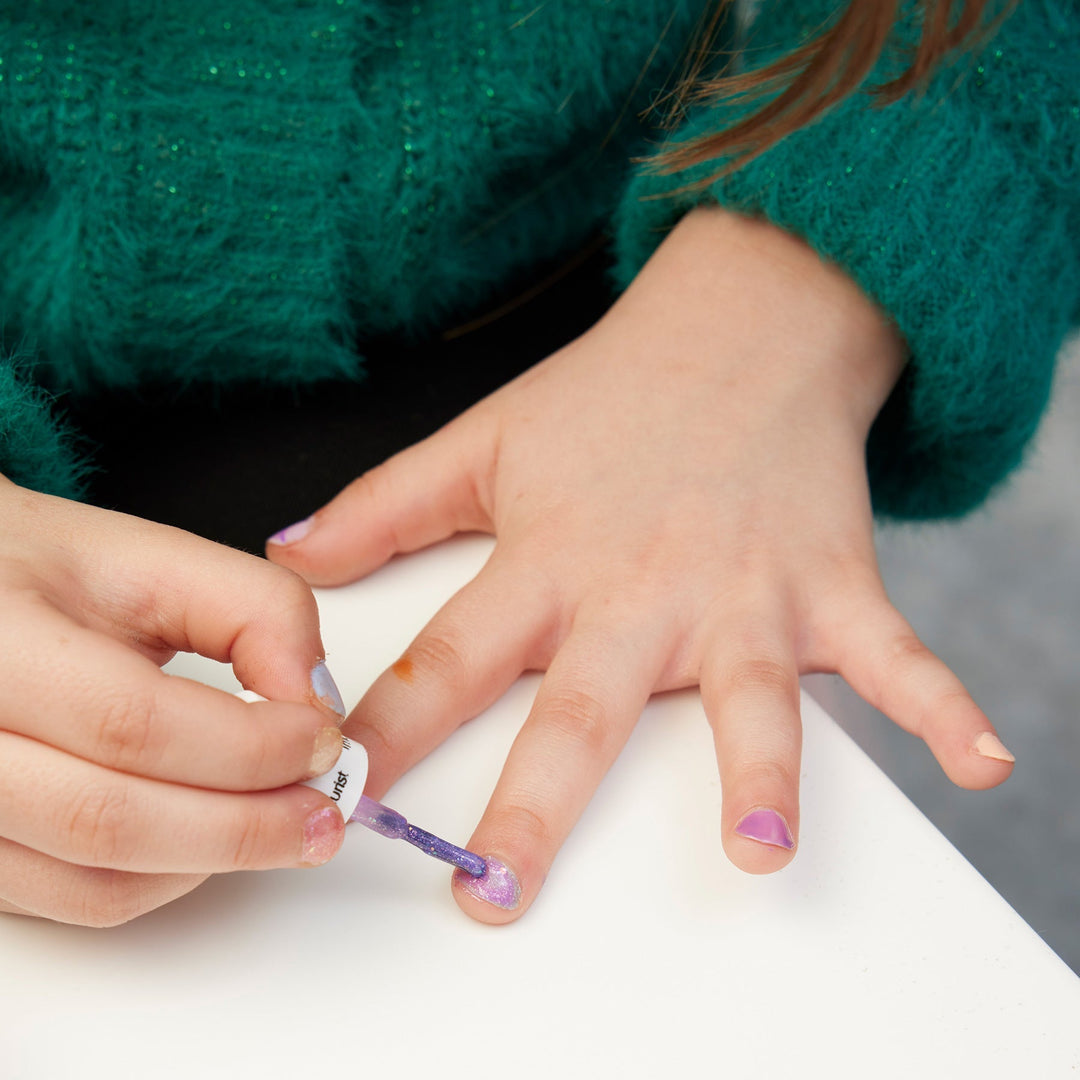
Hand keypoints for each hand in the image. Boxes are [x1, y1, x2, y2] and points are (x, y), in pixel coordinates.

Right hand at [0, 480, 348, 925]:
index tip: (322, 740)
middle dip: (247, 826)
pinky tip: (213, 833)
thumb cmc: (40, 575)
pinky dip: (168, 879)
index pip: (133, 722)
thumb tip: (315, 703)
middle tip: (324, 814)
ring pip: (96, 882)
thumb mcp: (154, 557)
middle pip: (110, 821)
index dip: (248, 745)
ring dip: (215, 861)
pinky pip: (77, 902)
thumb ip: (256, 609)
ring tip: (284, 825)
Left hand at [268, 206, 1014, 922]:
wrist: (736, 329)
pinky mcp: (830, 581)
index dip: (389, 729)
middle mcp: (642, 588)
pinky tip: (983, 762)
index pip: (450, 657)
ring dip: (758, 772)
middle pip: (582, 708)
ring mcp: (744, 589)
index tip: (340, 795)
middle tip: (496, 893)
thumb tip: (292, 554)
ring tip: (757, 848)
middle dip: (536, 804)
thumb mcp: (483, 442)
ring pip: (748, 694)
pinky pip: (894, 651)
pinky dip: (942, 705)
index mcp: (550, 559)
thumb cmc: (607, 399)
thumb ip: (384, 505)